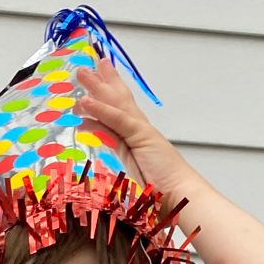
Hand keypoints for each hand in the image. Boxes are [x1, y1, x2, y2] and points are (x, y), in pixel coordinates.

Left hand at [72, 58, 190, 201]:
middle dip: (102, 82)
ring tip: (81, 73)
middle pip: (118, 100)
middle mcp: (139, 129)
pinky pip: (117, 120)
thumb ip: (116, 167)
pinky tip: (86, 101)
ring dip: (97, 88)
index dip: (108, 94)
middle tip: (84, 68)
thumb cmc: (160, 193)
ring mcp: (141, 131)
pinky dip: (101, 110)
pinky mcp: (141, 137)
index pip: (120, 110)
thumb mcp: (130, 177)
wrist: (182, 195)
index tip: (96, 80)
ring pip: (116, 104)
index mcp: (138, 137)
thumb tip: (97, 164)